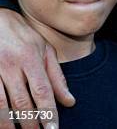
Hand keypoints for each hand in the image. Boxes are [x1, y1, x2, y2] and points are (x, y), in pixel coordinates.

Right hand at [0, 10, 74, 128]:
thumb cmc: (23, 35)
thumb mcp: (44, 49)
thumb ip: (57, 76)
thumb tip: (70, 101)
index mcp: (31, 57)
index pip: (42, 91)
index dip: (48, 113)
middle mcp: (13, 64)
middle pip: (23, 102)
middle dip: (31, 124)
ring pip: (3, 105)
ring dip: (11, 124)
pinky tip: (4, 123)